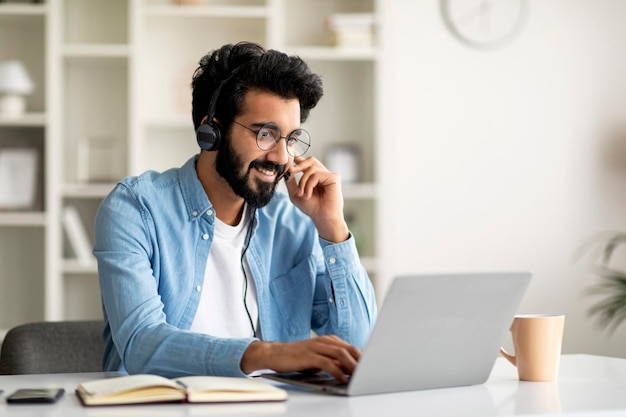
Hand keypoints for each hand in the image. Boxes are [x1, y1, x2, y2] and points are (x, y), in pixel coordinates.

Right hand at [241, 335, 360, 382]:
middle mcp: (324, 341)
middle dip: (361, 361)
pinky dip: (336, 371)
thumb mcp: (318, 357)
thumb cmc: (297, 357)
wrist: (274, 353)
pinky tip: (341, 378)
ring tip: (359, 376)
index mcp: (328, 340)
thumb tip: (349, 371)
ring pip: (340, 354)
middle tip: (370, 372)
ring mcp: (316, 347)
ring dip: (351, 365)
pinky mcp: (308, 355)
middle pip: (349, 349)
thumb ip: (333, 361)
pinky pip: (326, 363)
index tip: (371, 367)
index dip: (362, 357)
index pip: (350, 347)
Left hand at [284, 156, 348, 242]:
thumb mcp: (295, 194)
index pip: (307, 163)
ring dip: (303, 182)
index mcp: (315, 176)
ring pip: (311, 169)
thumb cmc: (311, 208)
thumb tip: (287, 170)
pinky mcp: (334, 177)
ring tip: (303, 194)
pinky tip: (309, 194)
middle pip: (310, 160)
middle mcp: (323, 174)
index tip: (290, 151)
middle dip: (298, 164)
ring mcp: (329, 175)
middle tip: (290, 171)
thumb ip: (291, 182)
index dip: (298, 156)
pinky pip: (316, 175)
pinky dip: (309, 185)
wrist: (322, 218)